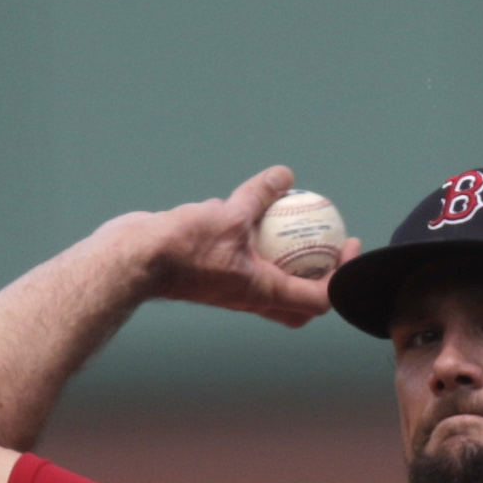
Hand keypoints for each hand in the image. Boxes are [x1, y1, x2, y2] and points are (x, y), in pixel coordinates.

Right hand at [119, 166, 352, 328]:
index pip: (318, 298)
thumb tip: (285, 175)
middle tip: (329, 248)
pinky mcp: (209, 273)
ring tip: (295, 224)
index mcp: (262, 292)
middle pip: (296, 306)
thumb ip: (260, 195)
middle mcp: (248, 297)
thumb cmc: (182, 247)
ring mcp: (228, 288)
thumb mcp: (231, 212)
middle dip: (319, 282)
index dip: (341, 276)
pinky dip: (252, 241)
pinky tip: (247, 209)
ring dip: (286, 262)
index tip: (348, 245)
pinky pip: (241, 261)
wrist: (134, 260)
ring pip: (268, 284)